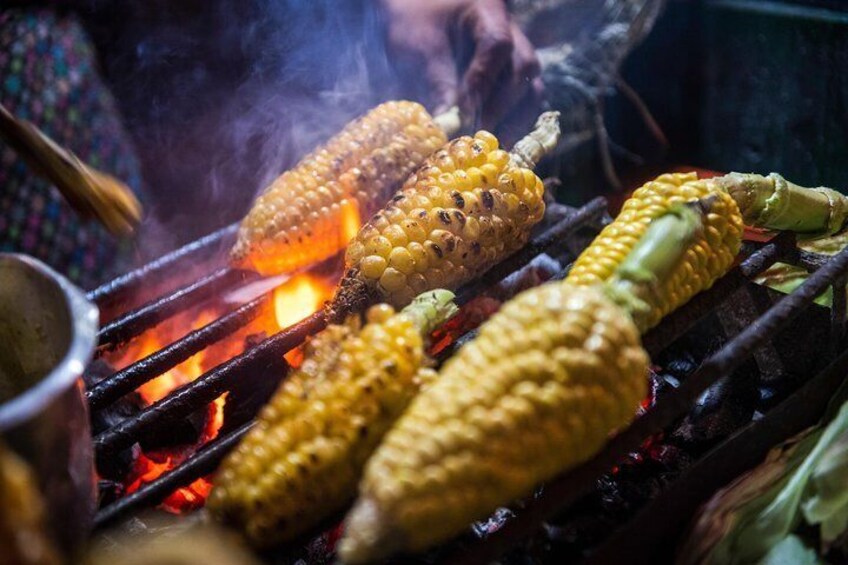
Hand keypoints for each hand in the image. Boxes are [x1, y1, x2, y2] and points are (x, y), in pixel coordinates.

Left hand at [380, 0, 542, 130]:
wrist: (417, 22)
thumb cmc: (416, 27)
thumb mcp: (419, 49)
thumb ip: (436, 83)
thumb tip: (447, 129)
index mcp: (488, 12)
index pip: (497, 44)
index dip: (483, 80)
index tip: (464, 111)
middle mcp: (513, 34)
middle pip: (523, 69)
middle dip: (500, 106)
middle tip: (476, 134)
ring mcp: (519, 58)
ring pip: (532, 89)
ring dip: (515, 120)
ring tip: (493, 145)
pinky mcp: (516, 83)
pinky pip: (527, 105)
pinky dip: (515, 125)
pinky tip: (498, 144)